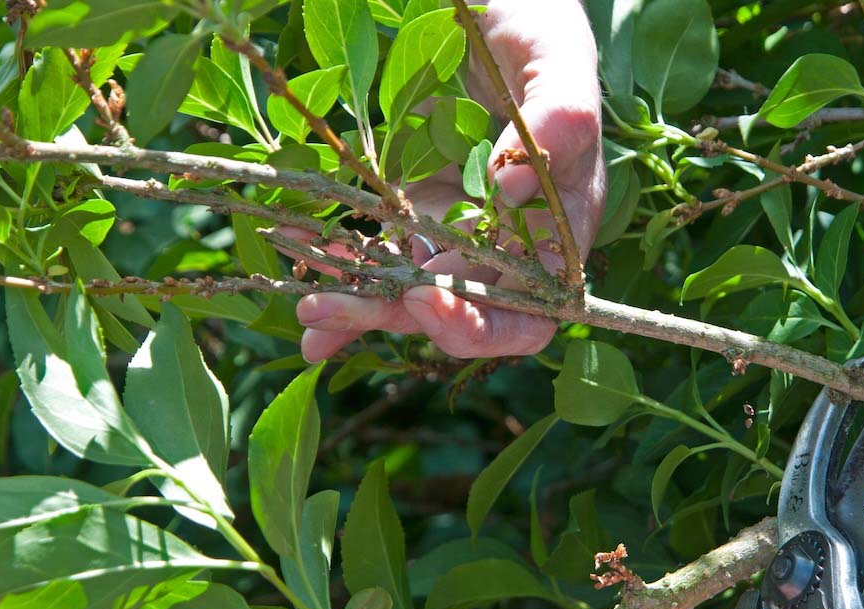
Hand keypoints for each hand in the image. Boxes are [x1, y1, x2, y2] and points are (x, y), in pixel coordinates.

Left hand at [291, 0, 605, 360]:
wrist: (485, 3)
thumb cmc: (536, 25)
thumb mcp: (555, 55)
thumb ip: (558, 118)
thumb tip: (510, 193)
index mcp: (560, 225)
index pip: (530, 313)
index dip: (478, 322)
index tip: (423, 296)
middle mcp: (507, 244)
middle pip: (457, 314)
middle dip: (392, 317)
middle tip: (327, 304)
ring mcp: (454, 228)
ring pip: (408, 294)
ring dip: (355, 303)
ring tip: (307, 299)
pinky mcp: (409, 208)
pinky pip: (378, 256)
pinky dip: (341, 275)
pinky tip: (303, 273)